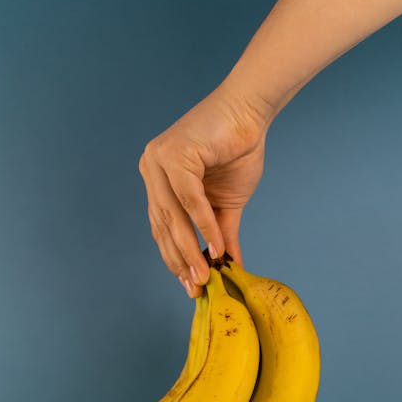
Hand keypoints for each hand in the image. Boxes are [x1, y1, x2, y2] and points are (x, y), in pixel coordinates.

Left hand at [139, 82, 268, 296]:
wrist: (250, 113)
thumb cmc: (237, 150)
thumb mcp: (226, 203)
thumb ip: (221, 233)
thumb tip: (227, 265)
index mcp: (158, 181)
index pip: (162, 229)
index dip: (175, 259)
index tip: (189, 286)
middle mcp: (152, 170)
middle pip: (164, 227)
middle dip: (181, 261)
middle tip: (197, 288)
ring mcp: (159, 161)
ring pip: (173, 217)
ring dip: (190, 250)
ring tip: (205, 276)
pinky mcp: (174, 155)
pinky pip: (189, 200)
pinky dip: (204, 226)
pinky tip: (216, 248)